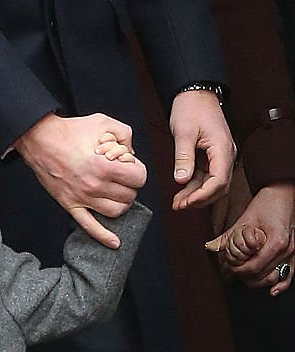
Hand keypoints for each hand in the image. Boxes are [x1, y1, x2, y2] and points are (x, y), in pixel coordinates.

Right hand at [15, 112, 146, 248]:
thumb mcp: (103, 122)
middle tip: (123, 179)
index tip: (131, 167)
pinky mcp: (71, 205)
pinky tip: (115, 243)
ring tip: (117, 194)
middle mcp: (95, 185)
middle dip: (130, 186)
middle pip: (129, 196)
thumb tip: (131, 151)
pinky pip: (90, 227)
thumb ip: (124, 134)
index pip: (138, 178)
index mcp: (105, 165)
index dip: (138, 171)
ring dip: (121, 204)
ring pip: (116, 212)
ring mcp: (83, 198)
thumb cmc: (70, 131)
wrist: (41, 140)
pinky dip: (104, 237)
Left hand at [170, 90, 235, 210]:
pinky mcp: (211, 158)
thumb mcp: (184, 132)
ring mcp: (219, 157)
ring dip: (195, 196)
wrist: (195, 94)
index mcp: (222, 148)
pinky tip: (181, 194)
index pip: (218, 180)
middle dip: (199, 200)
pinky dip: (194, 188)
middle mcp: (225, 154)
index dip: (203, 195)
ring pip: (211, 185)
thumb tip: (182, 180)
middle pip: (218, 187)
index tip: (187, 202)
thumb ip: (183, 157)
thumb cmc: (192, 107)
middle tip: (179, 206)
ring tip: (177, 203)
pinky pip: (205, 178)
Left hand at [205, 183, 294, 296]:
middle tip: (235, 269)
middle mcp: (287, 249)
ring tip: (246, 273)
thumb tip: (210, 247)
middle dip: (245, 276)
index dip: (239, 270)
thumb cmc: (266, 204)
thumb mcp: (244, 220)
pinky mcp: (294, 253)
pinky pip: (289, 274)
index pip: (254, 269)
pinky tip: (272, 291)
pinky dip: (281, 284)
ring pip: (273, 279)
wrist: (284, 194)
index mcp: (276, 242)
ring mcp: (293, 252)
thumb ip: (228, 237)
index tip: (231, 266)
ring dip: (257, 280)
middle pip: (262, 277)